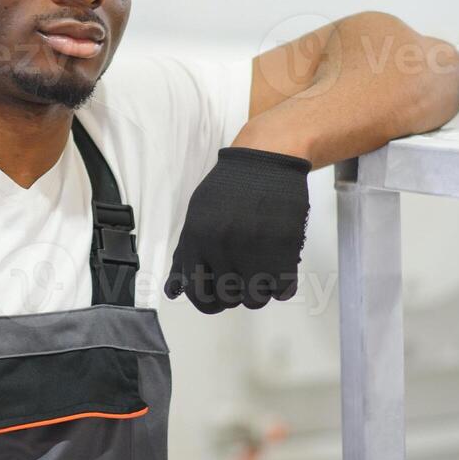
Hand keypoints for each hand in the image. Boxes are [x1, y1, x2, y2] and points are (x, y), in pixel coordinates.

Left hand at [164, 147, 310, 313]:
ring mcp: (254, 250)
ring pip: (256, 299)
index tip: (217, 296)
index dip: (208, 300)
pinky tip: (278, 266)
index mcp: (198, 240)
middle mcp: (223, 248)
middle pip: (228, 299)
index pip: (197, 293)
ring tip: (262, 268)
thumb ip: (186, 254)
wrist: (266, 159)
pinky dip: (282, 283)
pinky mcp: (284, 250)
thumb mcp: (198, 216)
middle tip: (243, 276)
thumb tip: (174, 289)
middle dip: (235, 293)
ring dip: (260, 289)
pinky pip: (283, 290)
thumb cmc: (232, 186)